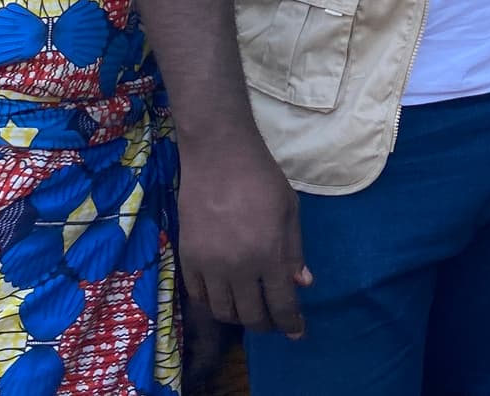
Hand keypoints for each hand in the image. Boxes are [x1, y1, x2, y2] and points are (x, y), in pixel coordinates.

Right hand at [178, 135, 312, 337]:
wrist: (219, 156)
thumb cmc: (262, 178)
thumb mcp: (290, 211)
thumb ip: (294, 251)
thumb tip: (302, 283)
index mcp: (269, 254)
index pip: (280, 303)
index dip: (290, 322)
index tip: (296, 332)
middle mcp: (238, 267)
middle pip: (250, 315)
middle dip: (266, 325)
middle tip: (273, 322)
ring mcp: (209, 265)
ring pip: (222, 311)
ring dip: (238, 317)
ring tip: (249, 311)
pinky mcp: (187, 258)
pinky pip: (199, 295)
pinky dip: (213, 303)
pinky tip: (224, 297)